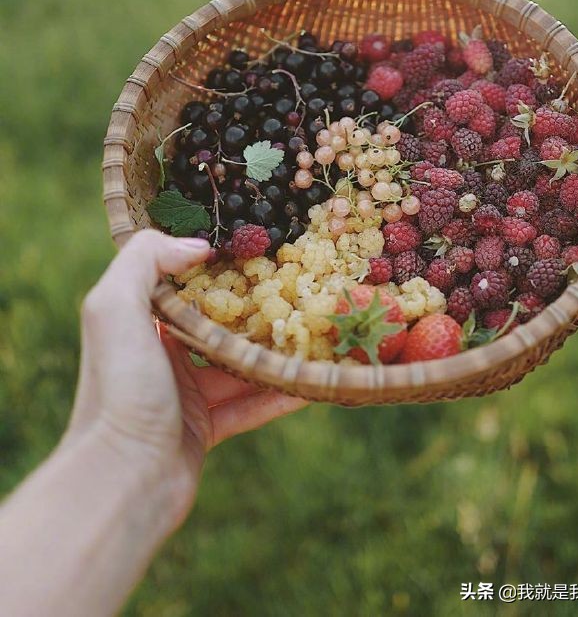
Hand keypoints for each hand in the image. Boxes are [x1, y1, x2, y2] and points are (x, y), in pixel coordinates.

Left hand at [67, 229, 306, 529]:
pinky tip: (312, 382)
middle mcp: (160, 355)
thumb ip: (145, 260)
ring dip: (274, 351)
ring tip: (314, 332)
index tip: (258, 248)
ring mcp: (184, 394)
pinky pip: (251, 406)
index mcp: (138, 322)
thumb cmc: (120, 388)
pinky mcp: (205, 430)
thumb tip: (199, 245)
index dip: (217, 266)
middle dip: (256, 307)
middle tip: (298, 288)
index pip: (183, 283)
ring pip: (239, 364)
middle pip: (218, 322)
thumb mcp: (114, 308)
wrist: (123, 481)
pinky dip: (280, 394)